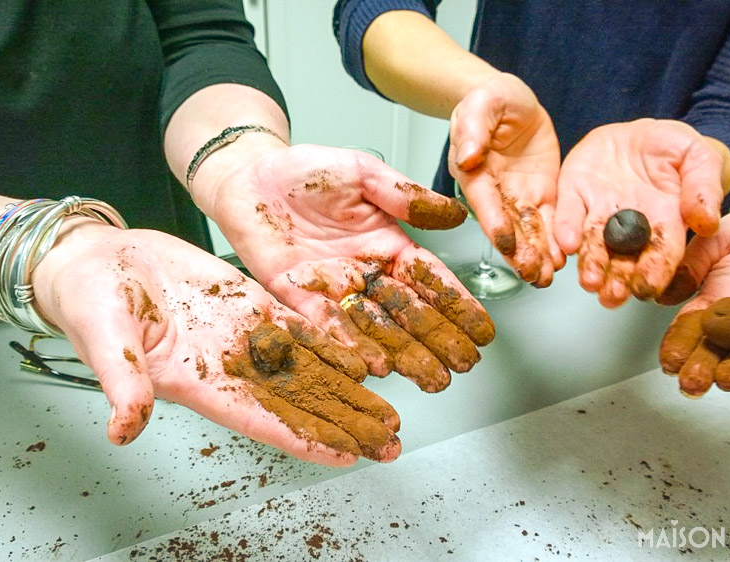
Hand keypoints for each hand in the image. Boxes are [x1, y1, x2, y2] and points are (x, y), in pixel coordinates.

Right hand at [31, 222, 399, 465]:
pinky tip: (361, 356)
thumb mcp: (104, 342)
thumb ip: (123, 384)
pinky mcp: (249, 304)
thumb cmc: (90, 304)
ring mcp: (243, 336)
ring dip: (348, 390)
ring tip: (387, 409)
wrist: (97, 263)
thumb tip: (124, 428)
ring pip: (308, 368)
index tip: (345, 455)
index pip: (263, 420)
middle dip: (343, 422)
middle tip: (387, 440)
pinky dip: (331, 342)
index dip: (305, 438)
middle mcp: (230, 366)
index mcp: (199, 382)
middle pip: (298, 402)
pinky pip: (298, 327)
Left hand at [205, 143, 495, 392]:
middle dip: (440, 341)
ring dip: (406, 355)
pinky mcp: (299, 302)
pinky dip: (351, 349)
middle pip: (410, 314)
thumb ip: (404, 195)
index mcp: (387, 244)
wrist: (247, 178)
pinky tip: (374, 367)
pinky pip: (328, 330)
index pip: (431, 280)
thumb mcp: (361, 172)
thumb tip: (456, 214)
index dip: (458, 305)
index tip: (482, 330)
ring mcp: (334, 292)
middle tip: (464, 366)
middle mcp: (365, 274)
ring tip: (433, 378)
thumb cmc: (304, 170)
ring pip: (377, 330)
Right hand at [449, 72, 563, 286]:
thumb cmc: (490, 100)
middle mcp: (495, 191)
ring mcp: (519, 196)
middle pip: (506, 226)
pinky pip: (549, 220)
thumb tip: (468, 156)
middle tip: (531, 273)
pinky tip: (562, 259)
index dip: (494, 222)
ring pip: (528, 231)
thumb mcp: (483, 104)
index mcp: (475, 172)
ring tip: (547, 277)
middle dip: (518, 252)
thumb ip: (474, 129)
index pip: (485, 202)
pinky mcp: (542, 195)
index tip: (504, 241)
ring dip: (537, 255)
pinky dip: (555, 241)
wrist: (513, 102)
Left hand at [555, 119, 729, 306]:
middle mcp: (629, 224)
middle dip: (618, 280)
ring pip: (593, 243)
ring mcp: (599, 211)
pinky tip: (567, 242)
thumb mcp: (699, 158)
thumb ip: (704, 188)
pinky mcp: (574, 194)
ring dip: (591, 264)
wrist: (636, 134)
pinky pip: (568, 212)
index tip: (648, 288)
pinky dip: (566, 228)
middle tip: (612, 296)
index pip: (661, 253)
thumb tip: (707, 222)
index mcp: (665, 220)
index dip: (655, 272)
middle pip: (624, 258)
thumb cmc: (672, 149)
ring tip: (590, 282)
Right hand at [658, 201, 729, 395]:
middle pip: (722, 347)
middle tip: (692, 382)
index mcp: (719, 296)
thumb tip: (662, 293)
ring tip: (726, 379)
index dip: (679, 346)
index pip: (693, 327)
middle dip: (705, 367)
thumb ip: (693, 260)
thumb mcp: (720, 233)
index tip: (669, 362)